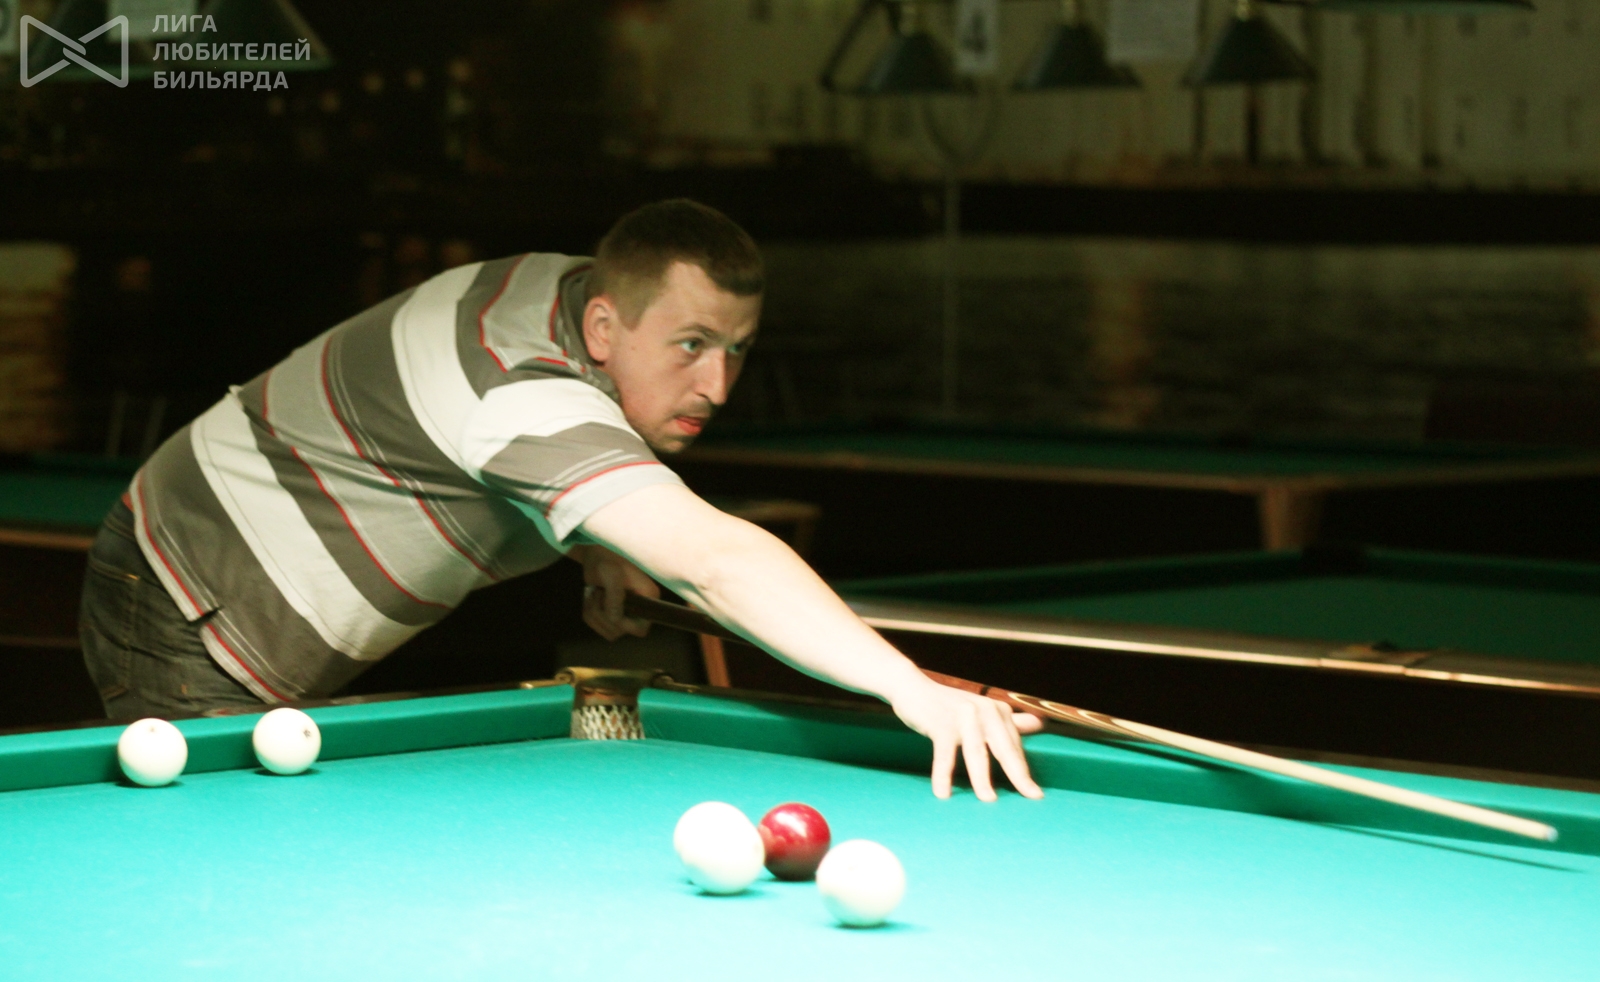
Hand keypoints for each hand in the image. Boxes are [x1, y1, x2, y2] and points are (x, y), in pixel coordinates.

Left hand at [573, 545, 660, 639]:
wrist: (596, 553)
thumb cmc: (607, 559)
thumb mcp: (611, 574)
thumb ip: (615, 597)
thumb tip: (615, 619)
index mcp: (648, 598)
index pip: (640, 629)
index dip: (624, 626)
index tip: (611, 612)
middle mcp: (639, 608)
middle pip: (619, 631)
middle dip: (602, 615)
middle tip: (598, 594)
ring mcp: (625, 612)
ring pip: (607, 631)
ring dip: (594, 614)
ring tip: (593, 594)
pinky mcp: (611, 613)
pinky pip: (598, 626)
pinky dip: (589, 614)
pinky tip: (589, 598)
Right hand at [888, 678, 1044, 801]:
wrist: (913, 688)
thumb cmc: (948, 705)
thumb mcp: (981, 712)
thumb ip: (1010, 720)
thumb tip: (1040, 723)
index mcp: (998, 711)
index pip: (1014, 747)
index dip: (1023, 771)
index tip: (1034, 795)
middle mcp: (985, 711)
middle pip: (1004, 749)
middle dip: (1018, 775)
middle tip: (1030, 796)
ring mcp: (963, 716)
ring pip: (976, 752)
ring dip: (982, 778)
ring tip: (988, 800)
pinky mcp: (941, 723)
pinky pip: (945, 754)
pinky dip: (943, 774)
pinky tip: (943, 793)